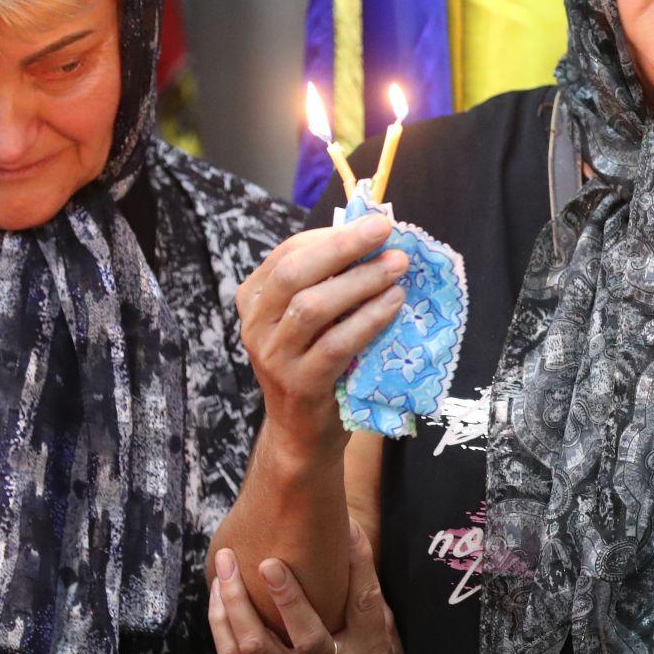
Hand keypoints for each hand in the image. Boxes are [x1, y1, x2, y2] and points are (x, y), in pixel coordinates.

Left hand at [209, 523, 399, 653]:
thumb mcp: (381, 634)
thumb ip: (364, 595)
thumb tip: (347, 533)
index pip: (365, 604)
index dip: (359, 565)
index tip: (348, 527)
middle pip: (306, 635)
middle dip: (286, 596)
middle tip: (267, 561)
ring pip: (253, 647)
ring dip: (234, 604)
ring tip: (225, 568)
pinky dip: (220, 622)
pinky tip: (218, 593)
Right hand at [237, 215, 409, 456]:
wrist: (302, 431)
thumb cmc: (316, 362)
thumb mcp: (313, 319)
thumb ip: (331, 281)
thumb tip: (376, 237)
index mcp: (255, 298)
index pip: (289, 252)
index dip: (332, 235)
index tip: (373, 222)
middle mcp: (255, 324)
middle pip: (295, 272)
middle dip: (343, 246)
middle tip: (385, 231)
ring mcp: (273, 356)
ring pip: (312, 306)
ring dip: (360, 282)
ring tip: (397, 268)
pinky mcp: (299, 383)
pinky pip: (335, 344)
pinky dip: (368, 320)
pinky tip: (394, 304)